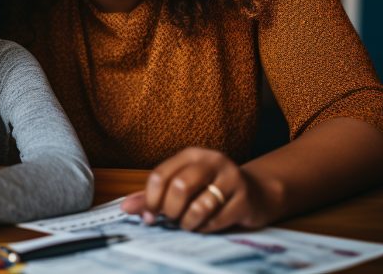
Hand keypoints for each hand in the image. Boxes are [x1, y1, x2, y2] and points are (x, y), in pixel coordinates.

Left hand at [120, 147, 281, 232]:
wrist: (256, 192)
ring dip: (188, 223)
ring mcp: (231, 178)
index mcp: (192, 155)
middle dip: (170, 211)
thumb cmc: (212, 189)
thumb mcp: (183, 185)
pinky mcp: (245, 198)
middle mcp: (212, 161)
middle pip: (179, 188)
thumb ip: (153, 196)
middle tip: (172, 219)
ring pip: (199, 206)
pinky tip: (206, 225)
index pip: (160, 175)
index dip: (149, 200)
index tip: (149, 215)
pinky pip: (216, 220)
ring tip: (188, 223)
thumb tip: (125, 207)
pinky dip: (206, 228)